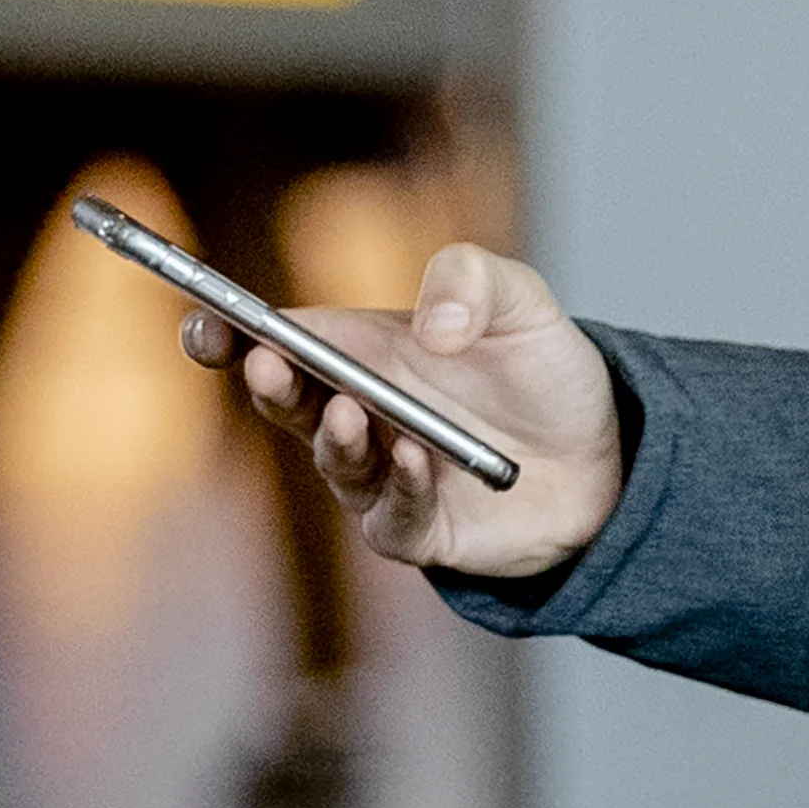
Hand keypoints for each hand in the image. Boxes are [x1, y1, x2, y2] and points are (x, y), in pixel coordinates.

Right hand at [180, 242, 622, 579]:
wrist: (606, 458)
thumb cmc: (544, 373)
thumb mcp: (522, 300)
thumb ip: (473, 279)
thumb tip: (432, 327)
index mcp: (363, 350)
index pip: (279, 338)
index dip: (230, 331)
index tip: (202, 321)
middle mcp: (359, 413)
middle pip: (289, 401)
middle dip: (268, 382)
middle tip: (267, 364)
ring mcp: (382, 476)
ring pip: (334, 461)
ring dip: (335, 437)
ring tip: (352, 412)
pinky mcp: (419, 528)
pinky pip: (393, 516)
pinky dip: (400, 487)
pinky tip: (417, 458)